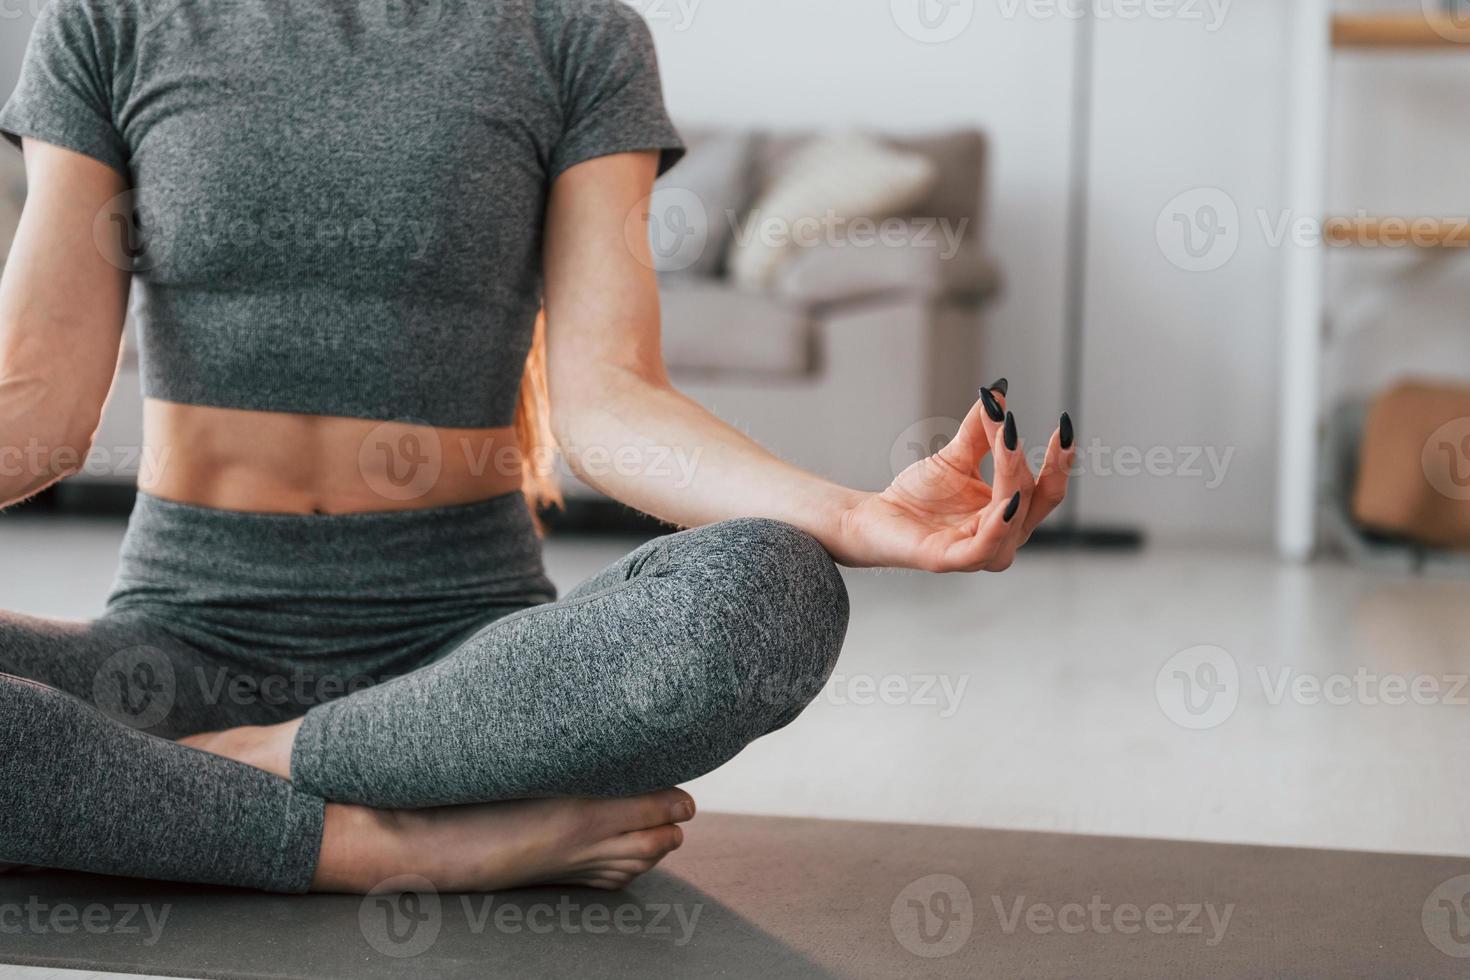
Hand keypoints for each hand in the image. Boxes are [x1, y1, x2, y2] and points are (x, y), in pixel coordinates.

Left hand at [832, 386, 1074, 570]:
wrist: (875, 517)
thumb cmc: (921, 494)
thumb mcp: (956, 456)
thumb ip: (981, 430)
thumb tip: (999, 391)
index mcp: (1012, 513)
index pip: (1047, 487)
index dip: (1060, 459)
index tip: (1064, 424)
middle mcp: (1005, 535)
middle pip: (1032, 498)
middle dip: (1025, 461)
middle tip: (1010, 427)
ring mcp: (981, 551)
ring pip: (1011, 518)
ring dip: (1012, 481)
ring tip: (1007, 446)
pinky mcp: (952, 560)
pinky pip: (984, 549)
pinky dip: (998, 528)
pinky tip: (1005, 504)